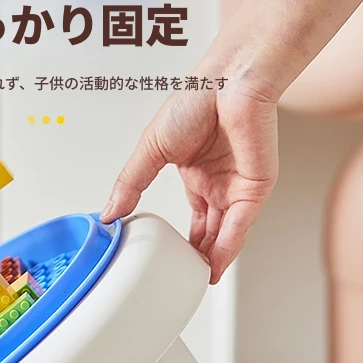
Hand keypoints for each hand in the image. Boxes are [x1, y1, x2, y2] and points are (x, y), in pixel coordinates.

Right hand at [100, 76, 278, 282]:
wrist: (230, 80)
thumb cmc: (196, 99)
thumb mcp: (150, 149)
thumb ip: (131, 183)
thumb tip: (108, 213)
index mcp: (196, 172)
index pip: (191, 216)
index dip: (180, 240)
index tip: (165, 259)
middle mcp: (218, 182)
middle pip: (209, 230)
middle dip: (197, 256)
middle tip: (181, 280)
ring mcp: (237, 187)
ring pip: (224, 234)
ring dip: (211, 258)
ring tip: (195, 282)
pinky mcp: (254, 188)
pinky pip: (240, 226)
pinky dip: (227, 248)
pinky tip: (213, 267)